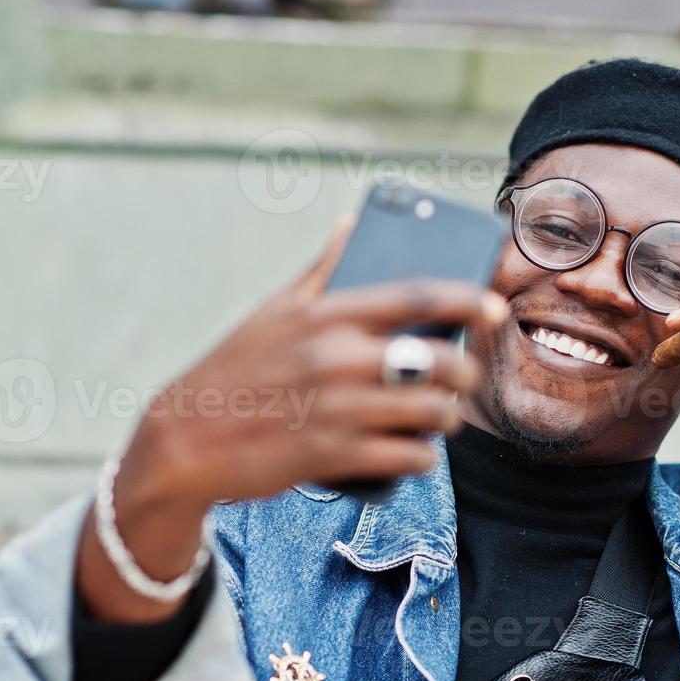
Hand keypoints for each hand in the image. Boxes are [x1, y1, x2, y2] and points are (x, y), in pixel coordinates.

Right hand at [123, 221, 508, 512]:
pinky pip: (408, 457)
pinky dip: (422, 457)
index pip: (416, 296)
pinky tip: (418, 452)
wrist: (185, 440)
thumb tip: (351, 223)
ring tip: (443, 417)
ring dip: (448, 417)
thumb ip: (320, 270)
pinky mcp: (333, 456)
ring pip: (431, 412)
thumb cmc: (233, 370)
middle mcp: (336, 359)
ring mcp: (337, 410)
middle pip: (437, 361)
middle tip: (462, 377)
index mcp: (325, 316)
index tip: (494, 307)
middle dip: (464, 372)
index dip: (468, 299)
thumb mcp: (272, 311)